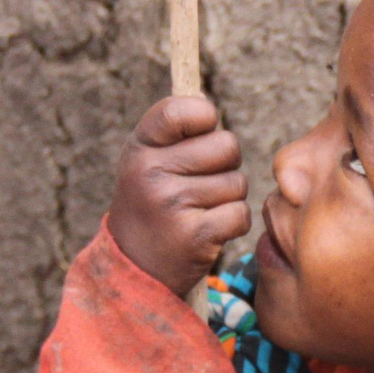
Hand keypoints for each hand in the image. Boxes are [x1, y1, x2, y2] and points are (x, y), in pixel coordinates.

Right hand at [108, 96, 248, 297]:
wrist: (133, 270)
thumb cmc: (149, 206)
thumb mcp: (145, 162)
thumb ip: (173, 133)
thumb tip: (206, 103)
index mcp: (139, 148)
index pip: (181, 110)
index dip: (204, 118)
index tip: (201, 134)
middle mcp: (150, 172)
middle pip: (226, 145)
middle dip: (225, 165)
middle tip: (201, 184)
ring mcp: (171, 204)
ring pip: (237, 182)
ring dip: (228, 198)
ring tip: (199, 211)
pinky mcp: (194, 236)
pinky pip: (240, 214)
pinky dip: (232, 224)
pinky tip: (208, 231)